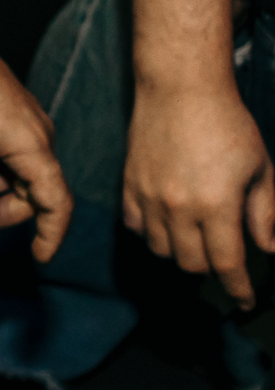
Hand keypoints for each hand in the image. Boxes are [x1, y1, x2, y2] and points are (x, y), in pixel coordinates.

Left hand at [0, 0, 72, 259]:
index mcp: (31, 143)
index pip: (56, 200)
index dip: (51, 233)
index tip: (39, 257)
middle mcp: (36, 134)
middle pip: (32, 191)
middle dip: (2, 210)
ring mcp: (23, 123)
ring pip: (15, 173)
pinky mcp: (7, 114)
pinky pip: (5, 153)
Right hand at [122, 85, 274, 308]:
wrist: (180, 89)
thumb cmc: (227, 123)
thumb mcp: (261, 167)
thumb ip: (266, 212)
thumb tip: (269, 248)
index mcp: (216, 205)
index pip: (227, 263)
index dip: (238, 288)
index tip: (245, 300)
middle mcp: (178, 208)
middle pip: (191, 263)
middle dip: (212, 269)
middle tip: (225, 261)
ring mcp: (148, 198)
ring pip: (162, 249)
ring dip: (182, 253)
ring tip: (196, 242)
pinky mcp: (129, 186)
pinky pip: (135, 227)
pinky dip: (152, 234)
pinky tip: (167, 224)